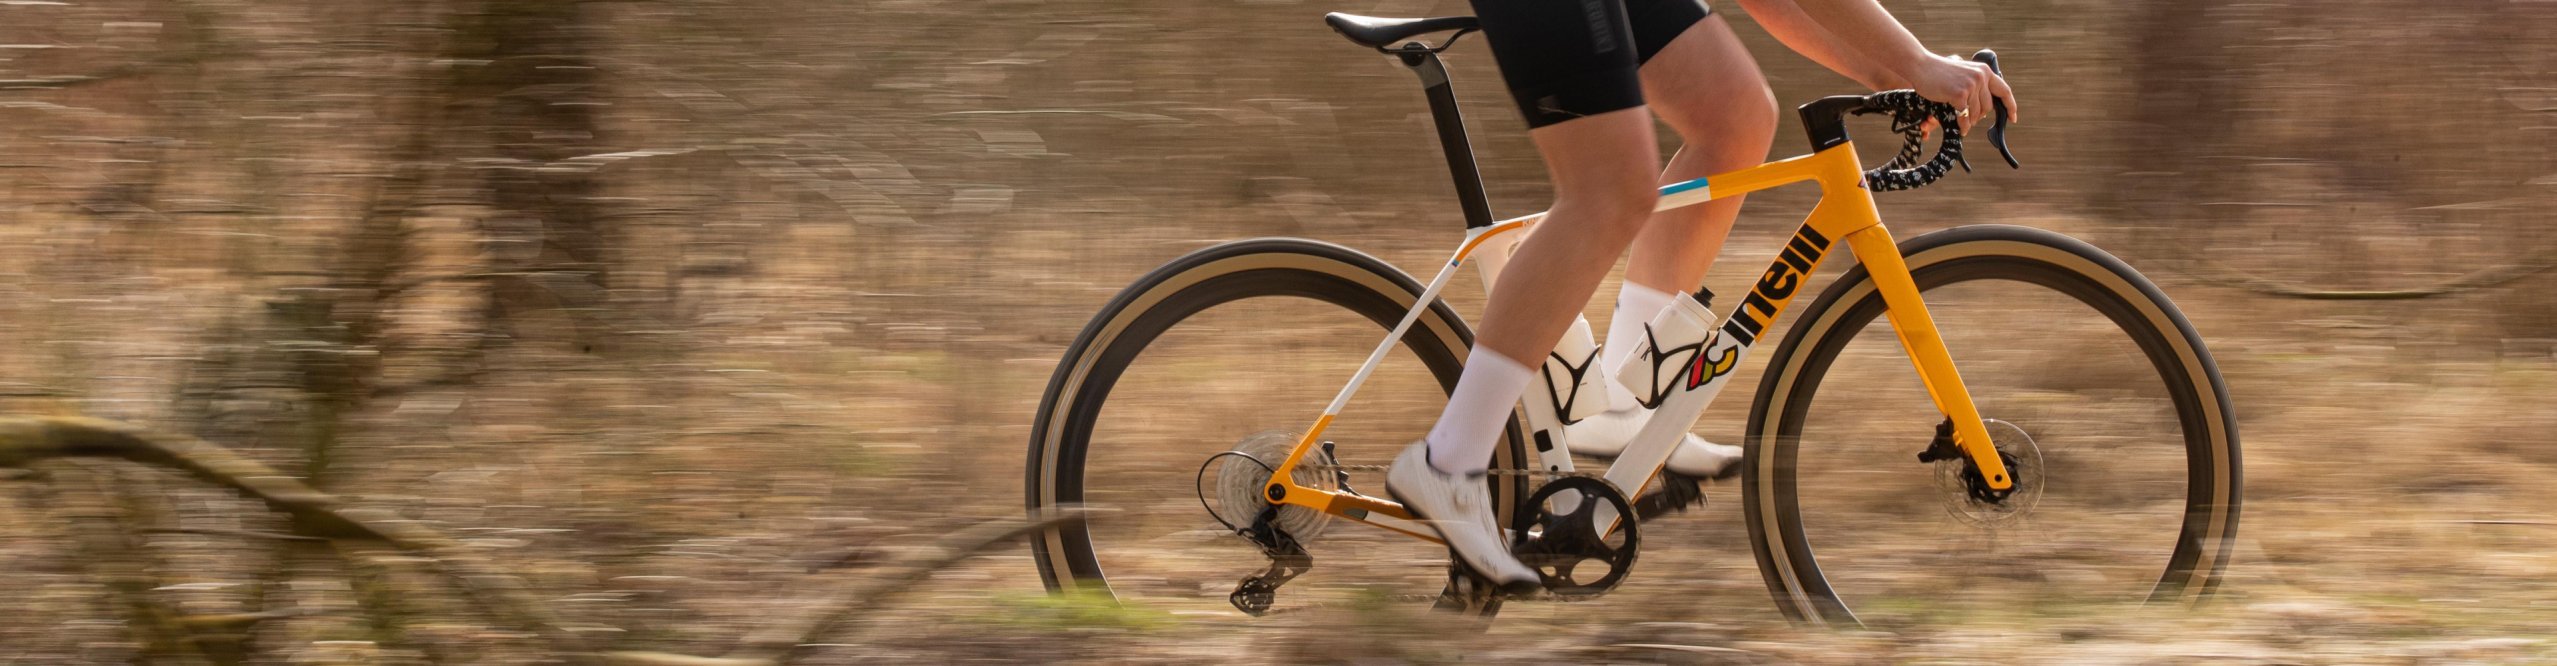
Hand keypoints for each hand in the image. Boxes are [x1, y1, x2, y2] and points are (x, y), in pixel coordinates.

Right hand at [1900, 52, 2017, 134]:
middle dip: (1979, 116)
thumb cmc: (1939, 72)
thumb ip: (1976, 85)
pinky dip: (1962, 125)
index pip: (2004, 91)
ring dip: (1969, 121)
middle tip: (1969, 119)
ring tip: (1962, 122)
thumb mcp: (1964, 74)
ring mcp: (1971, 85)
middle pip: (1988, 107)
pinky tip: (1960, 127)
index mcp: (1984, 71)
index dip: (2010, 106)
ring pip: (1977, 113)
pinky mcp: (1959, 94)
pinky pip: (1964, 116)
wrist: (1921, 66)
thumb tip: (1986, 110)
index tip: (2012, 118)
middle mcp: (1980, 77)